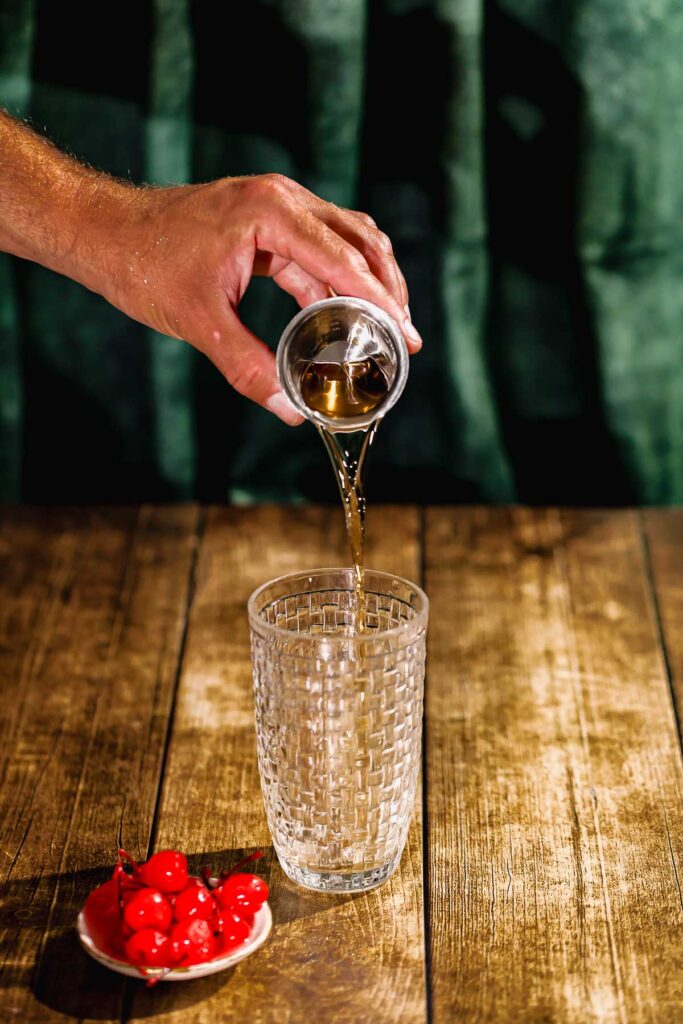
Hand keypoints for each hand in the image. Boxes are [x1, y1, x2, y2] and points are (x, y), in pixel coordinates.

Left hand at [91, 174, 421, 423]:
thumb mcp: (199, 323)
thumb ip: (248, 367)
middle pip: (360, 241)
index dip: (381, 303)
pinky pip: (319, 247)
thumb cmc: (144, 265)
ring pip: (346, 239)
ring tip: (388, 327)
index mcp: (270, 213)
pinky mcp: (267, 220)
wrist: (104, 231)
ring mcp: (276, 206)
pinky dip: (338, 279)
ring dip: (370, 281)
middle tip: (406, 338)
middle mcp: (282, 199)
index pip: (344, 260)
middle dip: (388, 290)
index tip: (407, 337)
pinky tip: (345, 313)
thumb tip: (290, 411)